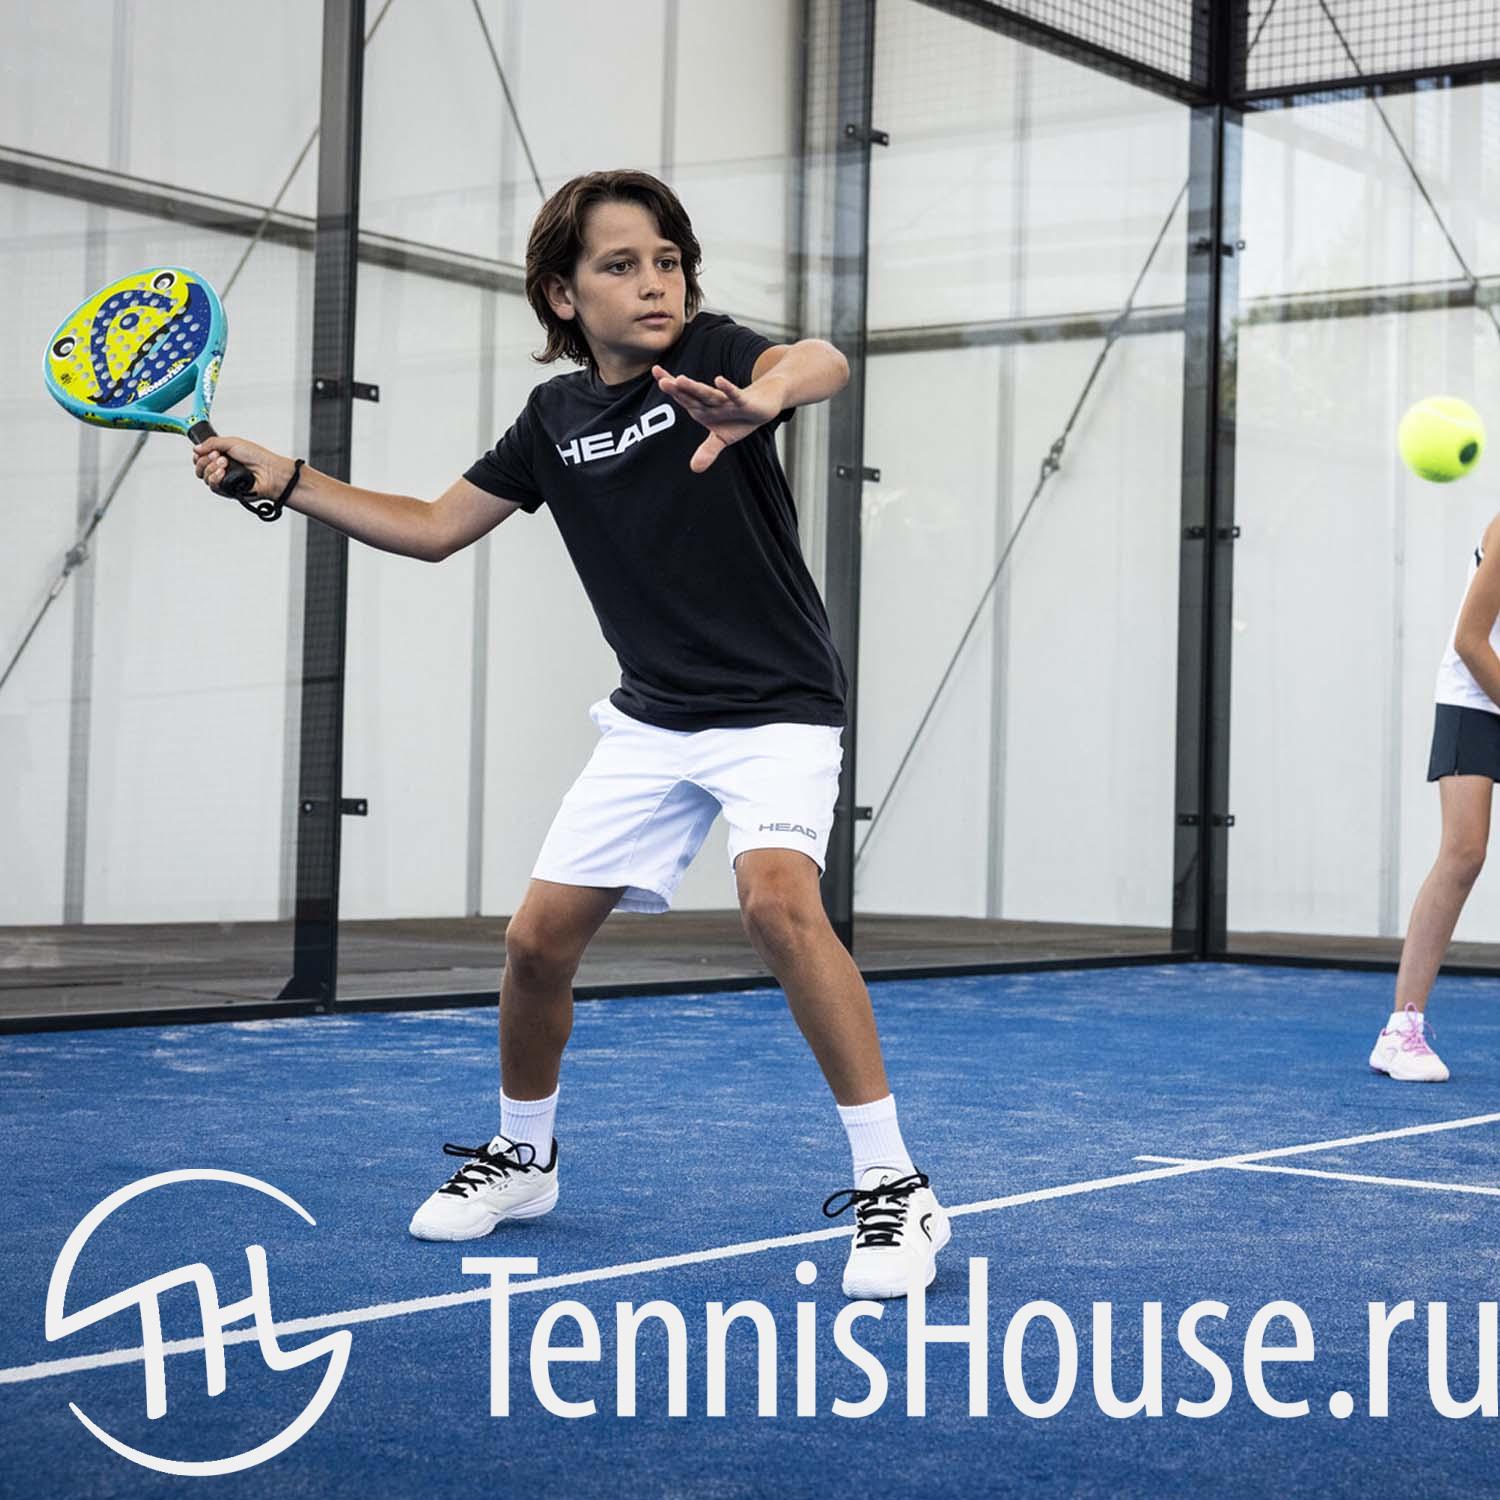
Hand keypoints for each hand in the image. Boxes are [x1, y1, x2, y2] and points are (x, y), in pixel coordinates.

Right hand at [191, 436, 292, 498]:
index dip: (200, 454)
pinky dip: (215, 478)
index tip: (207, 450)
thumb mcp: (232, 442)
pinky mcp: (227, 491)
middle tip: (219, 456)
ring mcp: (223, 480)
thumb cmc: (257, 457)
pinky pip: (212, 486)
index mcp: (222, 456)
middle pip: (199, 467)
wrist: (269, 472)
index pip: (201, 457)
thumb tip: (196, 448)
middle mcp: (221, 469)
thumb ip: (212, 443)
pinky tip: (223, 473)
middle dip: (206, 460)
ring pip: (204, 477)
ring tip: (225, 463)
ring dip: (211, 468)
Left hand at [652, 366, 785, 473]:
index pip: (684, 398)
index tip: (657, 377)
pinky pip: (734, 395)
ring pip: (709, 394)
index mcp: (703, 408)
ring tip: (681, 380)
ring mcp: (727, 401)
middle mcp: (712, 402)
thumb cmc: (739, 418)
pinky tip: (718, 380)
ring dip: (695, 388)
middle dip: (678, 389)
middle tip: (662, 382)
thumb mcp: (722, 438)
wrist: (763, 406)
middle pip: (692, 395)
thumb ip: (708, 451)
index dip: (671, 389)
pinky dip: (727, 389)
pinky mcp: (744, 401)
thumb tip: (695, 468)